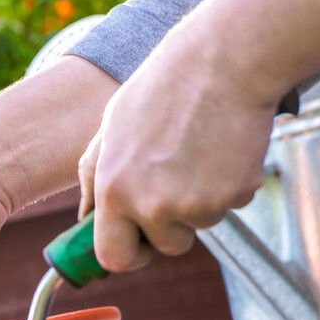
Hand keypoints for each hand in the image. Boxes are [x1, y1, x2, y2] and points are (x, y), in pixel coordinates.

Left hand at [77, 31, 275, 271]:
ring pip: (200, 224)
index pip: (114, 257)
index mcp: (114, 190)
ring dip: (200, 200)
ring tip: (196, 152)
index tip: (137, 245)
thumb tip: (84, 219)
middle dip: (170, 229)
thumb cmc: (161, 91)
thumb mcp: (110, 130)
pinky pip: (229, 204)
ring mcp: (196, 204)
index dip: (128, 254)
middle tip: (176, 185)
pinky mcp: (234, 195)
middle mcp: (151, 205)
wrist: (222, 62)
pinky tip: (221, 147)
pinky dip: (228, 184)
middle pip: (165, 247)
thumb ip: (94, 179)